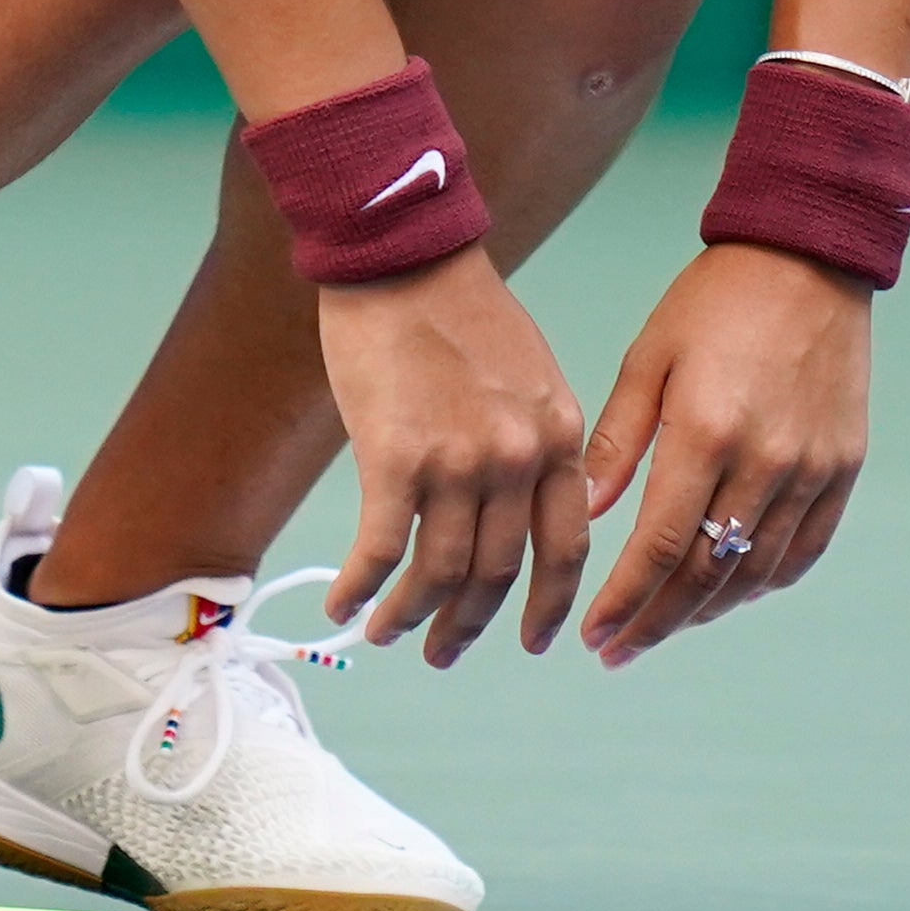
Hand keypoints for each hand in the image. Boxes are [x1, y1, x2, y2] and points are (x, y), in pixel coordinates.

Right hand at [315, 248, 592, 665]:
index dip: (550, 607)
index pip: (566, 547)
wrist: (402, 256)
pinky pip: (380, 551)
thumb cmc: (459, 310)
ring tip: (386, 634)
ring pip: (438, 576)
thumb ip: (538, 442)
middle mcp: (517, 457)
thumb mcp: (533, 375)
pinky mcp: (395, 458)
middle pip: (497, 574)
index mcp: (557, 436)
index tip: (536, 643)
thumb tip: (525, 513)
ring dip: (409, 617)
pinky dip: (360, 590)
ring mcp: (459, 461)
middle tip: (443, 655)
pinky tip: (343, 607)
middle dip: (467, 627)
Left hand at [577, 242, 872, 665]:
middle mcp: (764, 461)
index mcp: (706, 432)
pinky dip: (764, 582)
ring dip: (705, 611)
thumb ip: (618, 440)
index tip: (593, 634)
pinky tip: (729, 593)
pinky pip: (805, 549)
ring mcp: (811, 468)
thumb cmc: (714, 301)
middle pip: (705, 575)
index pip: (658, 547)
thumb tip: (586, 512)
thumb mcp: (649, 356)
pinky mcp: (842, 466)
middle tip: (618, 649)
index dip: (623, 600)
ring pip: (755, 573)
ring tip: (665, 625)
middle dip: (655, 622)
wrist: (809, 257)